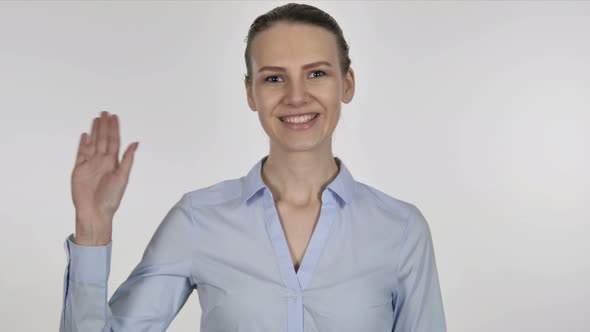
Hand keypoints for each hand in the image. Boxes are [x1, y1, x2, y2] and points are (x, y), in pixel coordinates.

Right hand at [71, 111, 138, 245]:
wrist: (94, 212)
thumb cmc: (111, 198)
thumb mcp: (122, 177)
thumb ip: (127, 160)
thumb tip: (136, 143)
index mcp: (113, 163)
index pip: (114, 141)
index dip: (114, 129)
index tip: (115, 117)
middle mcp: (102, 161)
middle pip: (103, 139)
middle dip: (104, 126)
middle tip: (105, 112)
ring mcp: (90, 165)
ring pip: (92, 144)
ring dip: (94, 132)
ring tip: (96, 119)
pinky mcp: (79, 170)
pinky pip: (81, 154)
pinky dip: (83, 144)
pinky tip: (85, 135)